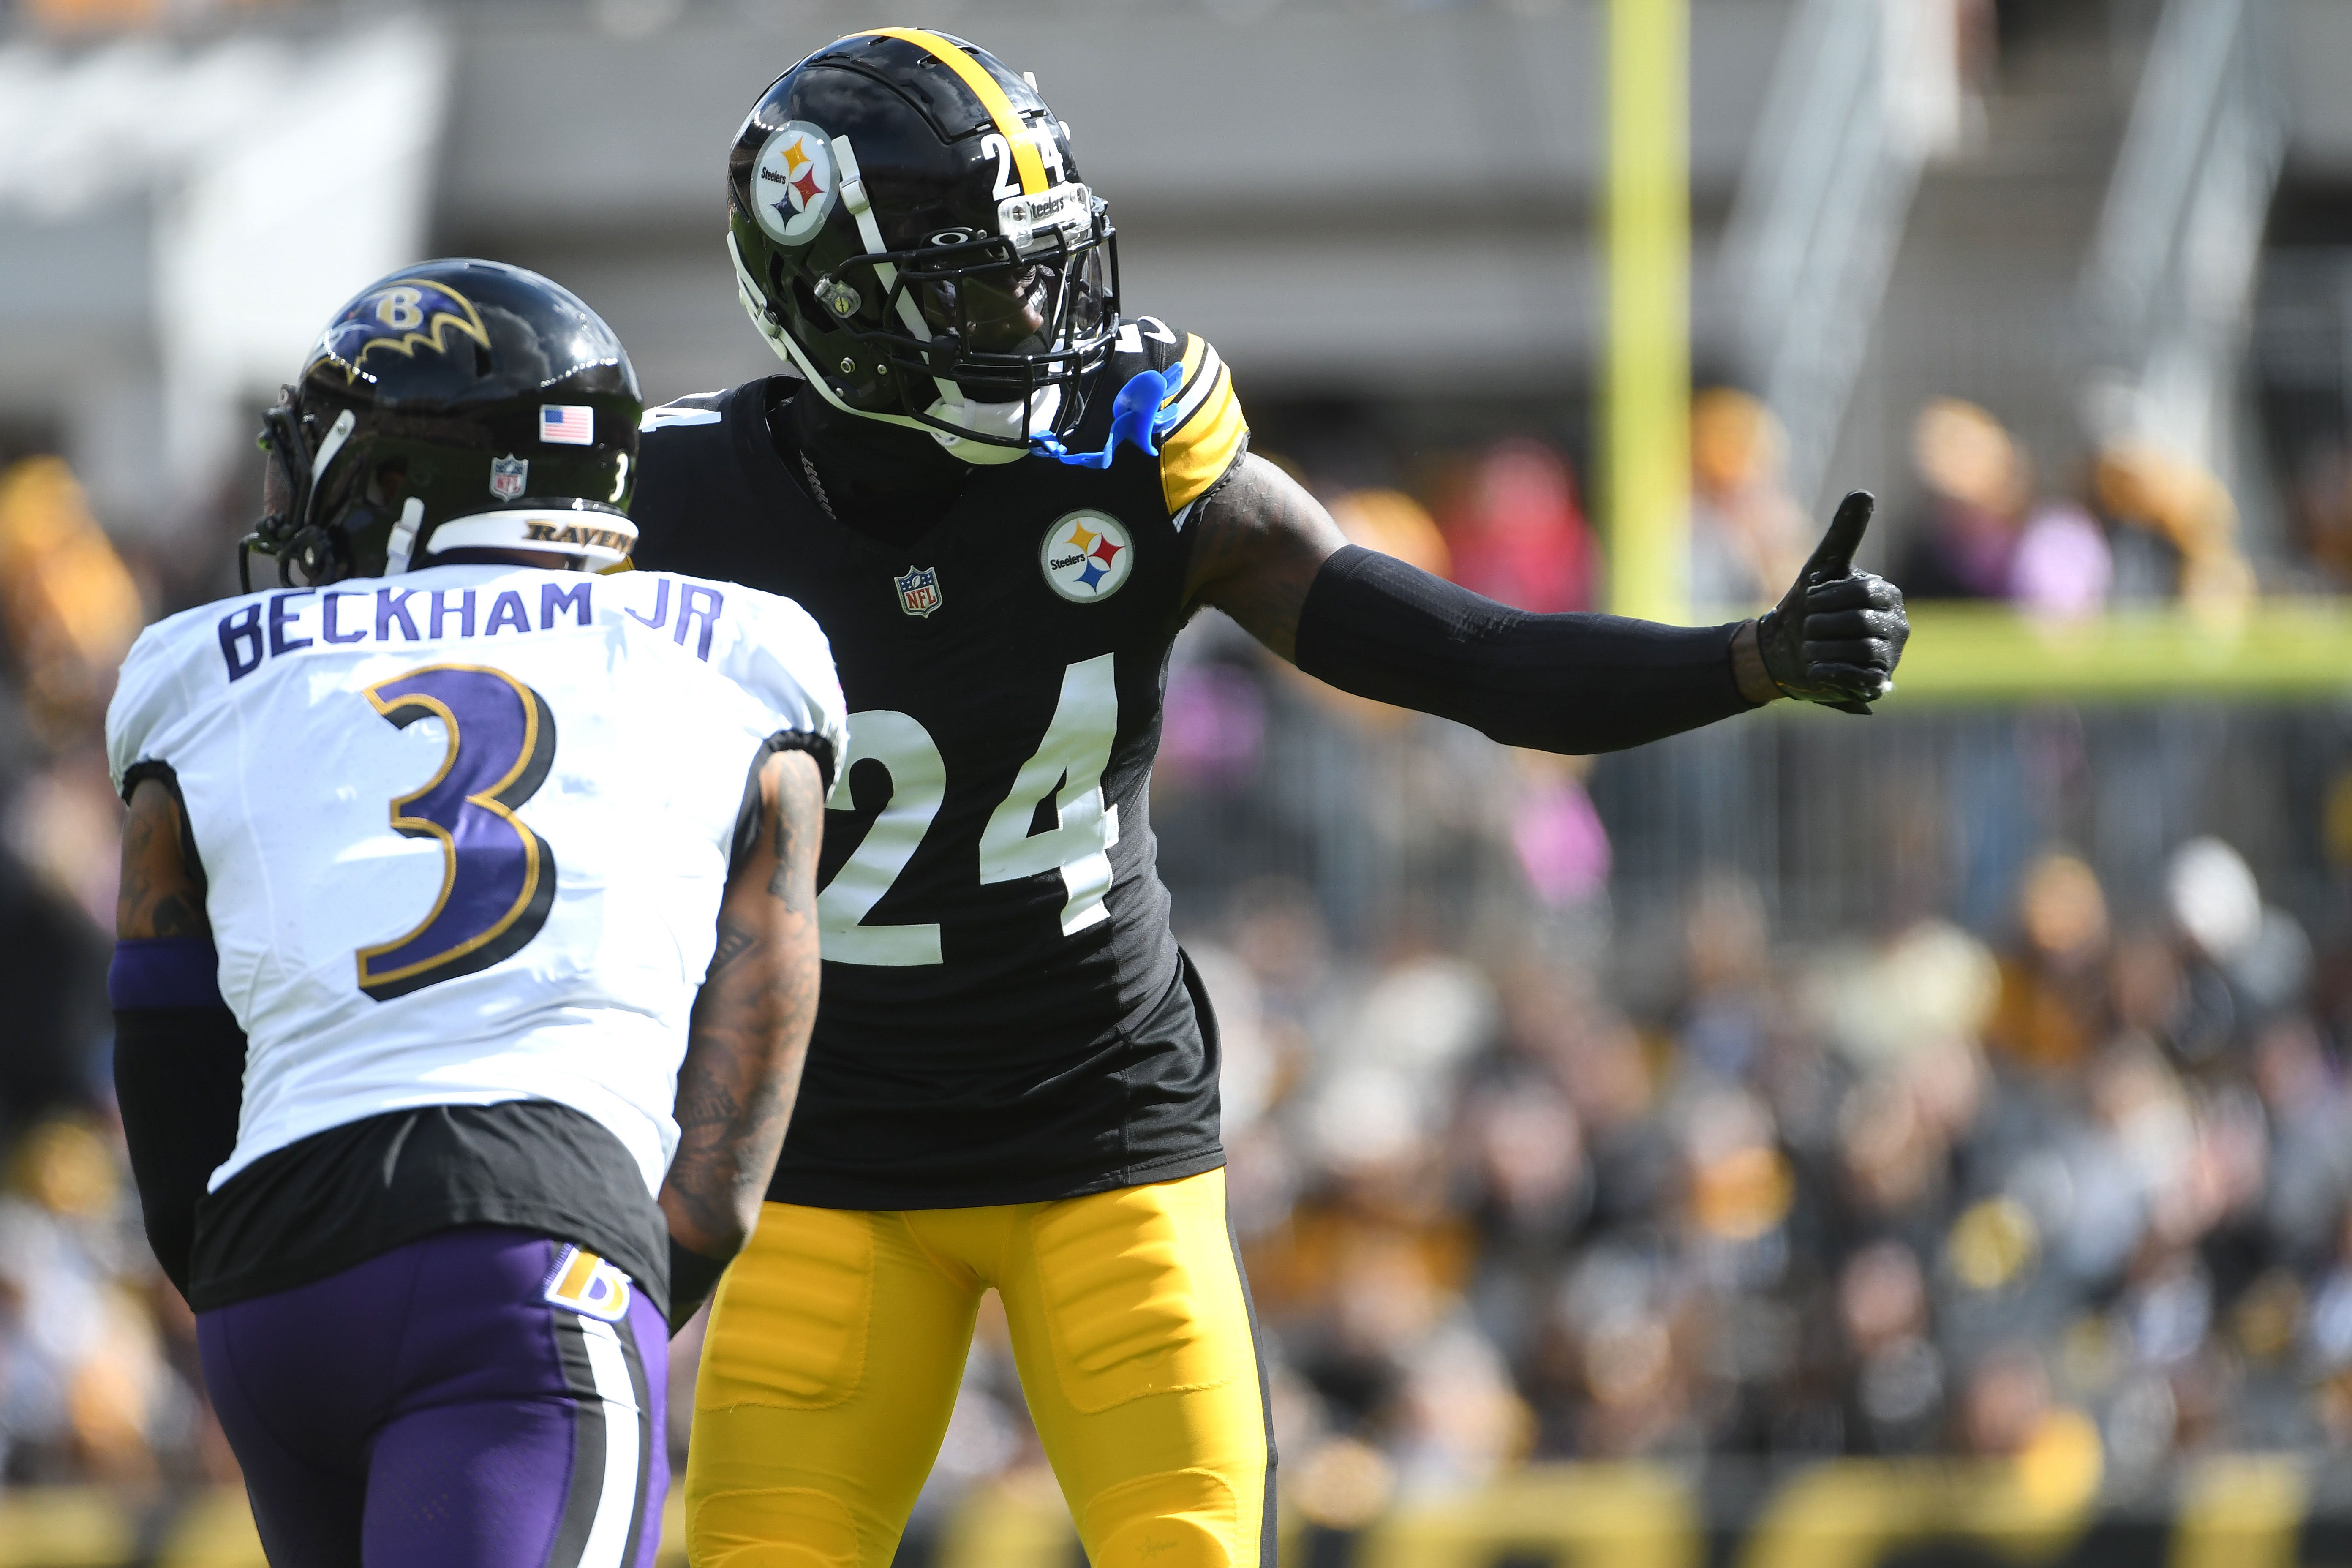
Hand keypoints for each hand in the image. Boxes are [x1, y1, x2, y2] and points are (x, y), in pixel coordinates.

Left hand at [1754, 491, 1907, 712]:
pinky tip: (1814, 668)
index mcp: (1887, 595)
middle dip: (1820, 625)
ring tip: (1809, 648)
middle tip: (1807, 628)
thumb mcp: (1822, 566)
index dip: (1827, 597)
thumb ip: (1844, 533)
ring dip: (1822, 649)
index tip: (1810, 599)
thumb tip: (1863, 492)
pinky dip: (1831, 673)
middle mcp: (1897, 626)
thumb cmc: (1807, 606)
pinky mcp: (1877, 684)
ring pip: (1860, 651)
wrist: (1783, 650)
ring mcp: (1890, 657)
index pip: (1862, 592)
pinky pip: (1861, 679)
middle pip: (1859, 623)